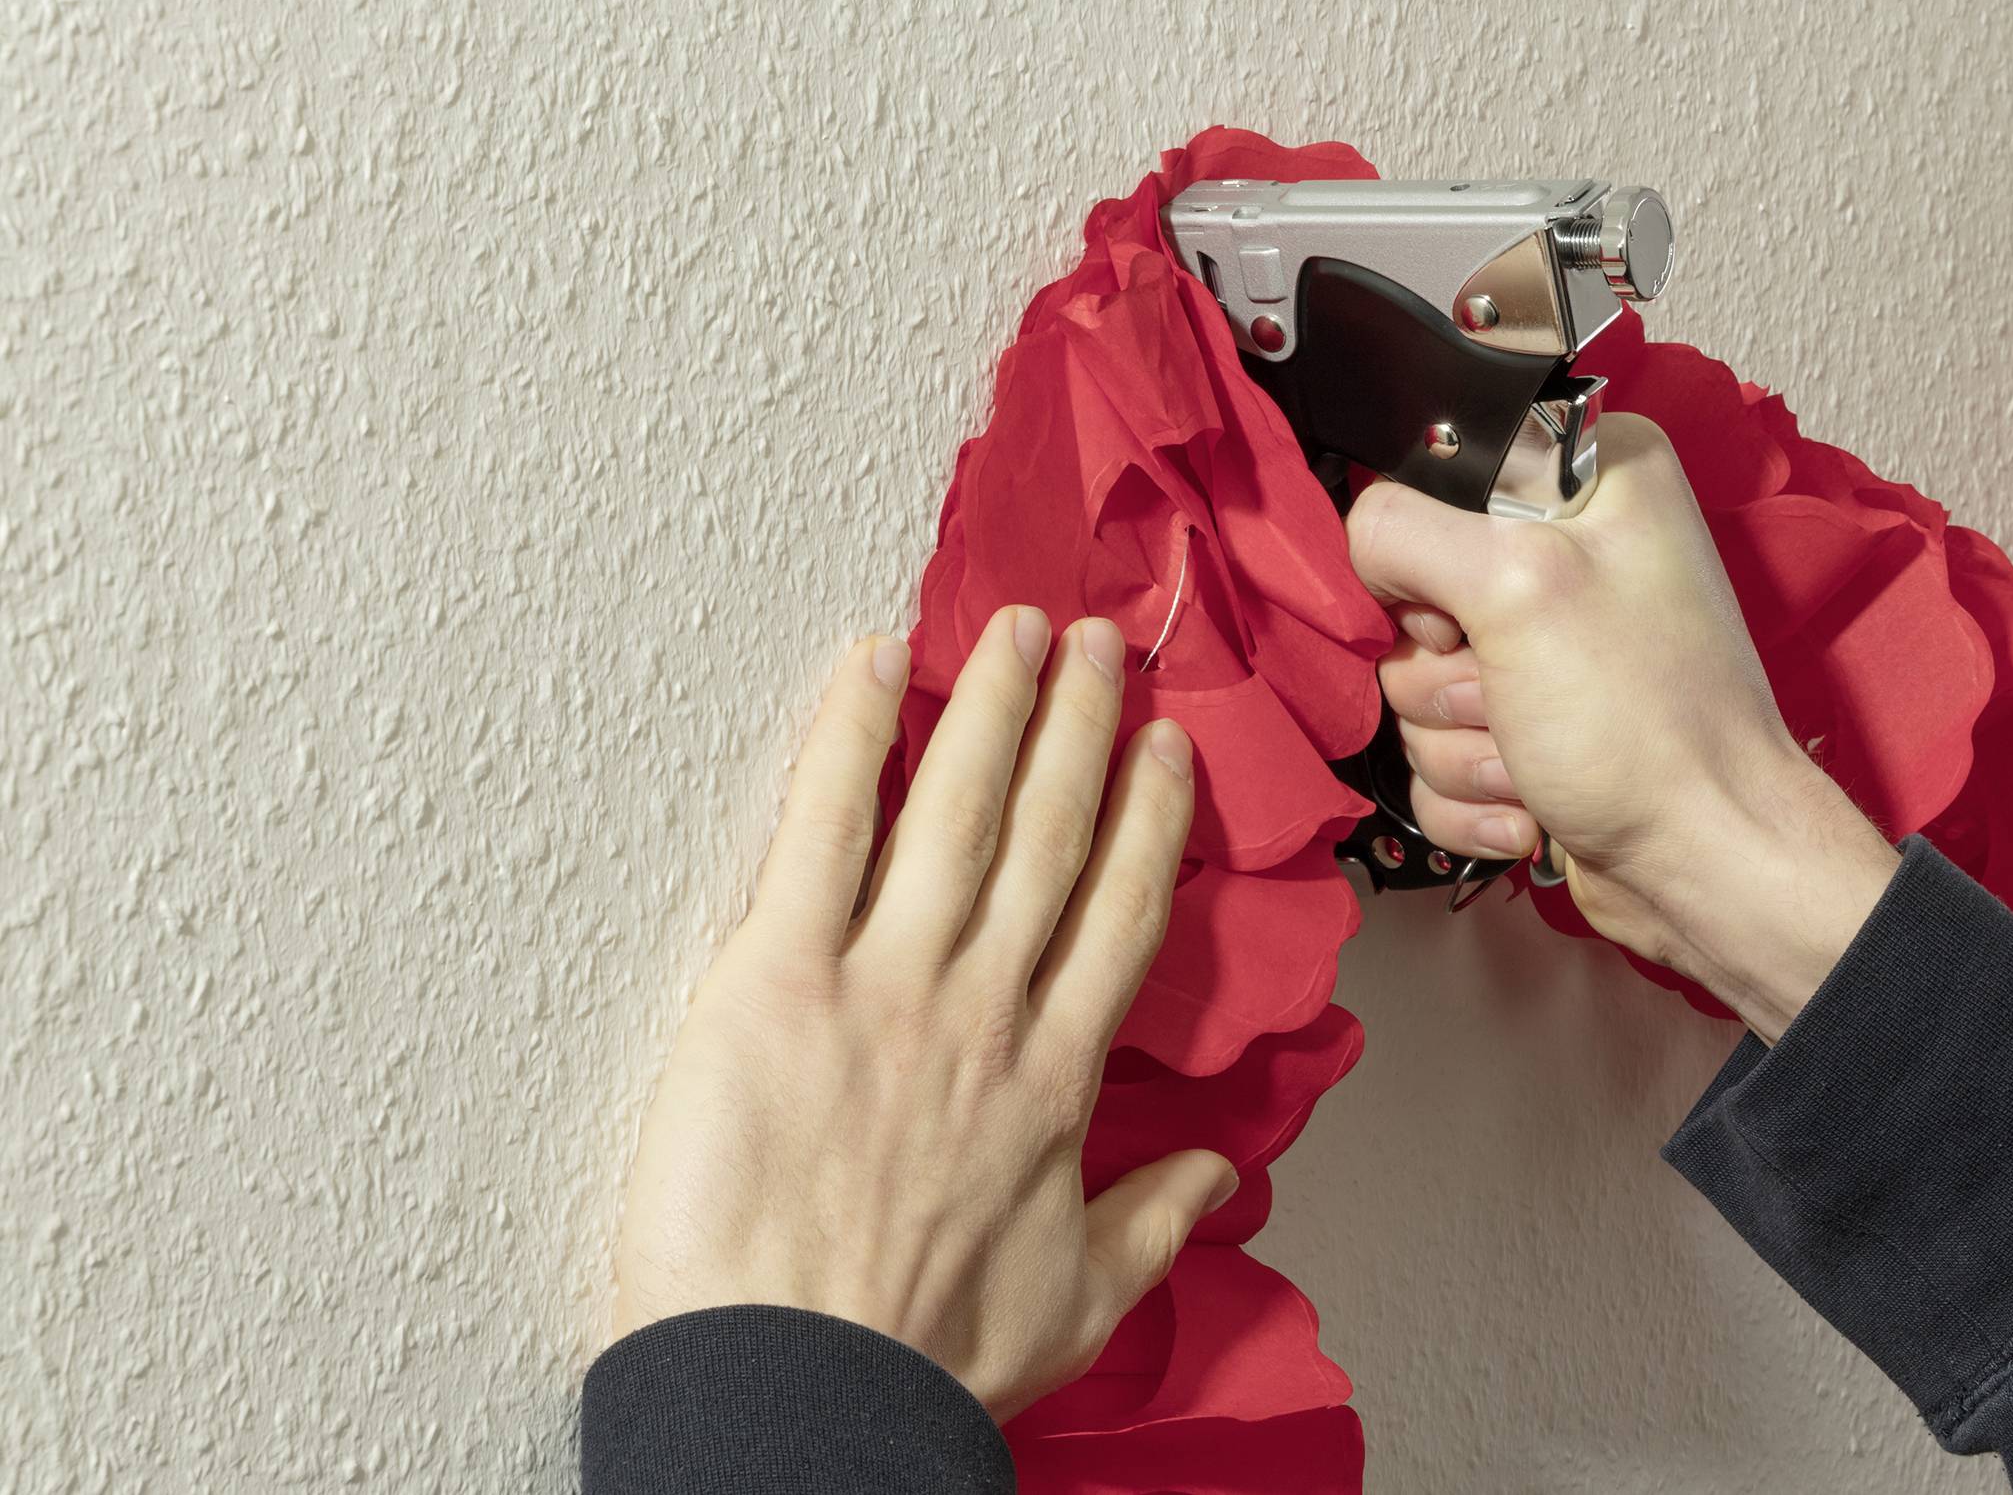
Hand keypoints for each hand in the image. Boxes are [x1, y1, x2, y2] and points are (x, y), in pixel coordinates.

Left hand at [607, 608, 1237, 1421]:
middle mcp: (983, 1009)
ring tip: (1017, 630)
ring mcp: (885, 984)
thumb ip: (1152, 1223)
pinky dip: (847, 736)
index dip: (1146, 820)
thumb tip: (1217, 1178)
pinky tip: (872, 662)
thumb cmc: (917, 1367)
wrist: (800, 1402)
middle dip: (1080, 727)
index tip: (1163, 753)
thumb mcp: (1075, 1304)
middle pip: (1049, 835)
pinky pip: (820, 829)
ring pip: (956, 809)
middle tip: (1099, 646)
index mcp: (1053, 1078)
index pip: (1118, 913)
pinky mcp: (776, 980)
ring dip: (994, 706)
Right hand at [1346, 414, 1901, 1036]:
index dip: (1427, 559)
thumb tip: (1362, 543)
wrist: (1708, 867)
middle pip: (1413, 598)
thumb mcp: (1520, 586)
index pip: (1434, 478)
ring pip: (1416, 685)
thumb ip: (1408, 531)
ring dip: (1462, 746)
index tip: (1463, 614)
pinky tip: (1532, 807)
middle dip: (1448, 677)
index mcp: (1591, 479)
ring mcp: (1547, 650)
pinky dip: (1470, 794)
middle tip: (1510, 699)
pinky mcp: (1527, 728)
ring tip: (1535, 762)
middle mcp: (1571, 553)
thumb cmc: (1647, 725)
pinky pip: (1435, 751)